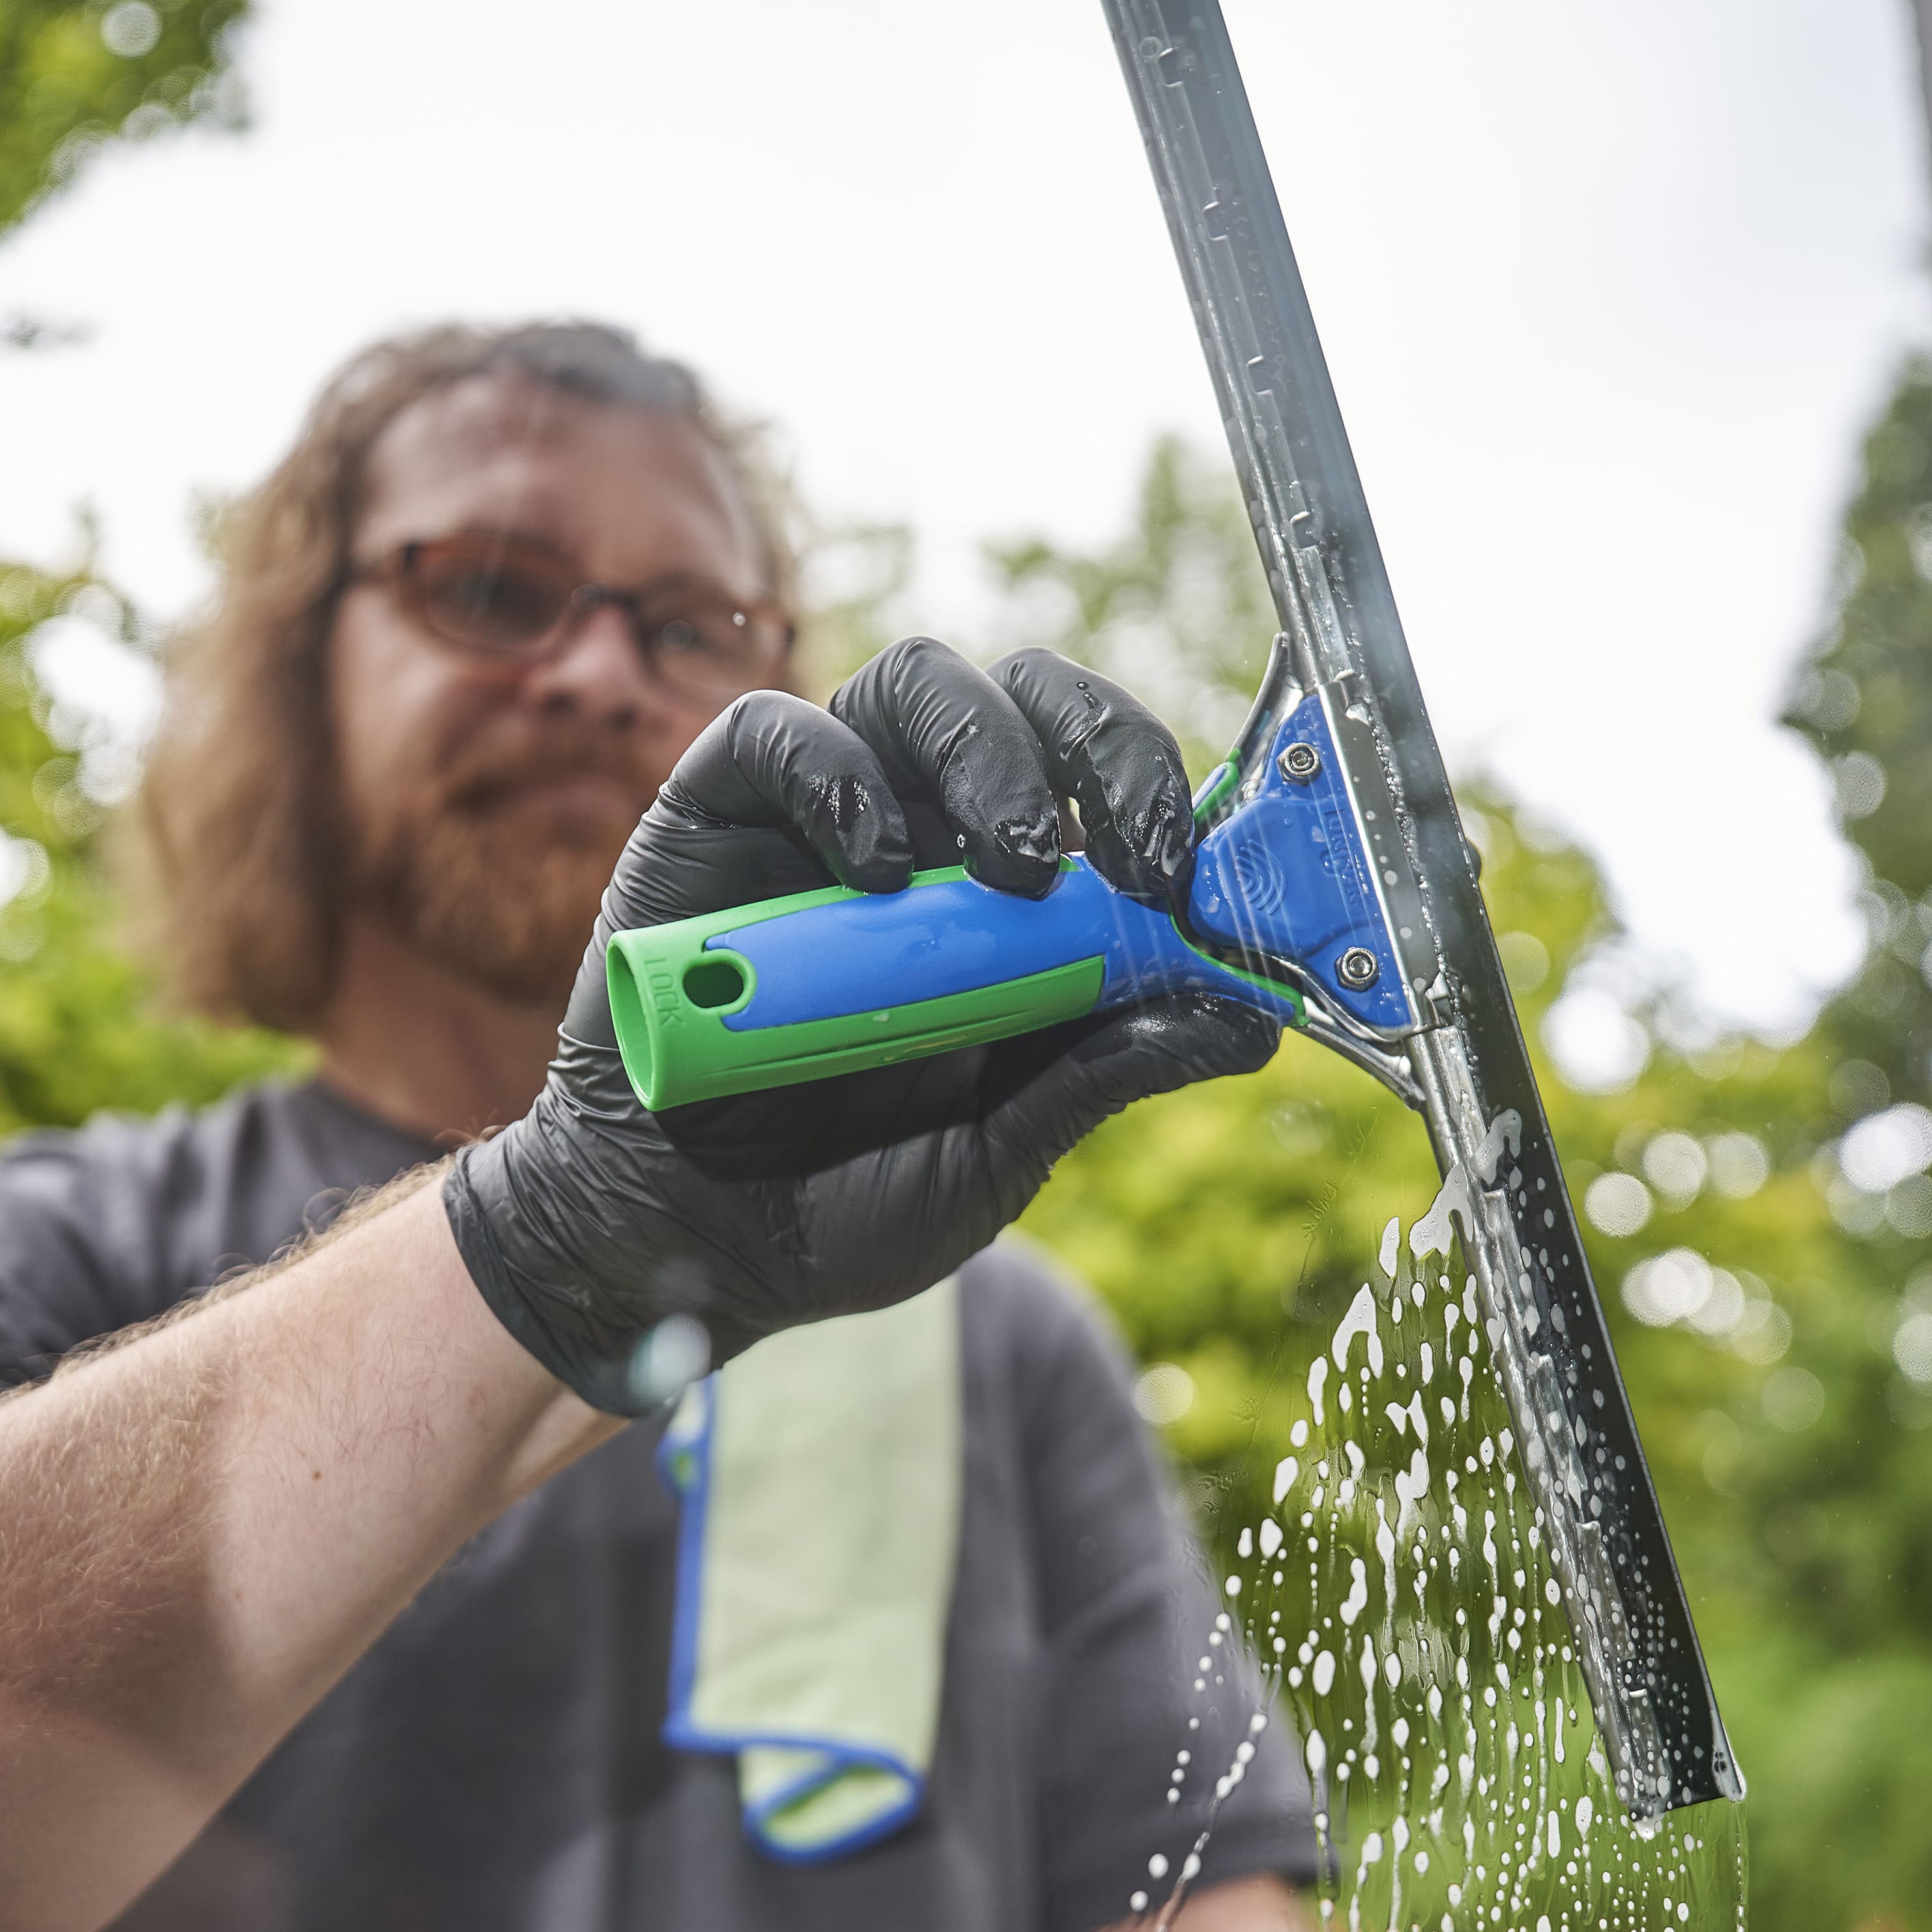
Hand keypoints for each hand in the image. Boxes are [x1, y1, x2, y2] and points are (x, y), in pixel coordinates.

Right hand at [442, 638, 1277, 1414]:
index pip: (1107, 773)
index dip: (1165, 791)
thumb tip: (1247, 1016)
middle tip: (1132, 858)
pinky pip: (774, 732)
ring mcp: (822, 816)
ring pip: (917, 682)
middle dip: (1103, 745)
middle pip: (1030, 694)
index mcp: (1013, 897)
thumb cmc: (841, 1201)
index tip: (1199, 878)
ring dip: (988, 751)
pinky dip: (836, 776)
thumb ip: (1103, 1074)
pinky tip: (871, 871)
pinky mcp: (712, 818)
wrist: (684, 1250)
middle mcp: (925, 831)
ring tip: (1014, 869)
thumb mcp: (1001, 1154)